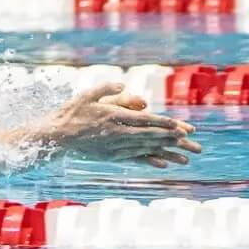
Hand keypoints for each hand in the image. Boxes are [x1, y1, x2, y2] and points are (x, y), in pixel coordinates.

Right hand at [38, 83, 201, 167]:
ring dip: (168, 152)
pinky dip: (150, 160)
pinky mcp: (111, 156)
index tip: (182, 127)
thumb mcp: (88, 95)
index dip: (165, 124)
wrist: (55, 137)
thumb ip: (108, 89)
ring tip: (186, 156)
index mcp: (113, 116)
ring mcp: (114, 147)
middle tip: (194, 142)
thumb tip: (125, 85)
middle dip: (174, 139)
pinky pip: (135, 159)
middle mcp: (117, 133)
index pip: (145, 120)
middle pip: (151, 136)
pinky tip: (163, 163)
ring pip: (146, 149)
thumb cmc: (70, 113)